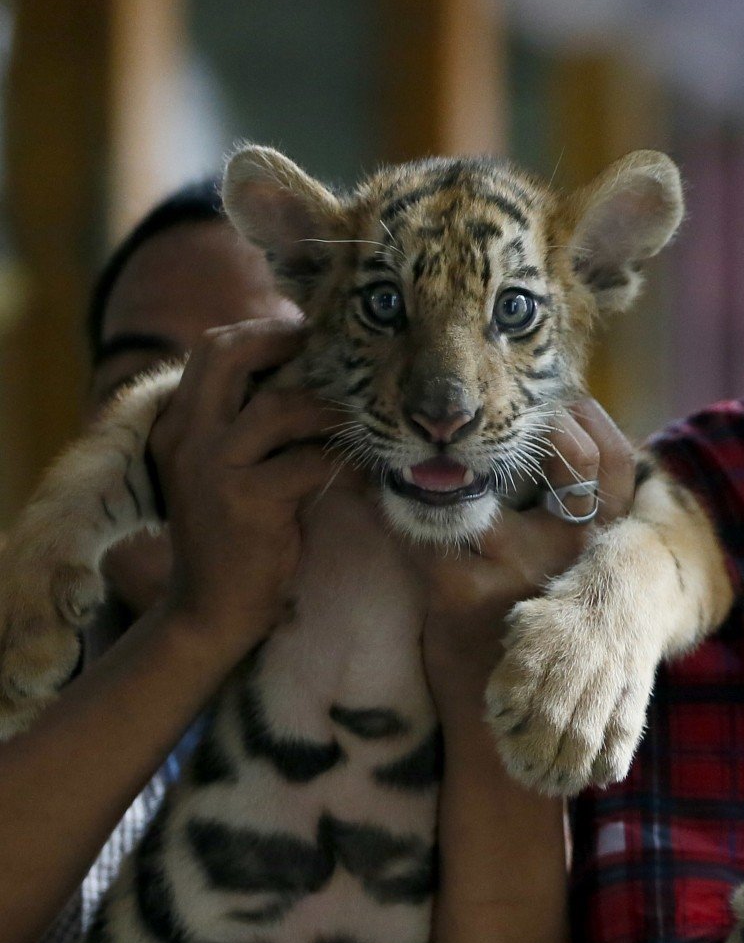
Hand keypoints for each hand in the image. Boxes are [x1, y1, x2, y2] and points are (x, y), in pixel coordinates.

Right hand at [150, 318, 343, 656]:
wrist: (210, 609)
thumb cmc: (232, 538)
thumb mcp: (226, 471)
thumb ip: (247, 427)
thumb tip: (307, 378)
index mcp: (176, 423)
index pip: (212, 349)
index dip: (263, 332)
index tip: (309, 334)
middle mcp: (185, 435)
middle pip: (227, 353)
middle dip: (284, 341)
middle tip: (334, 351)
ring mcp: (211, 466)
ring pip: (278, 406)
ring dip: (328, 409)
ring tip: (361, 419)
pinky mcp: (246, 499)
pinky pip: (309, 462)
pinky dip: (345, 464)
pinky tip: (368, 475)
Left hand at [412, 397, 634, 711]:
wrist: (504, 736)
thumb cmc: (527, 651)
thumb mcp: (565, 591)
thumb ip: (563, 532)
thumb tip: (535, 459)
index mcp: (600, 552)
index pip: (616, 464)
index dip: (590, 421)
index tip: (562, 398)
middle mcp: (569, 556)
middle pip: (563, 457)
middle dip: (530, 420)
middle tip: (484, 409)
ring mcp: (517, 570)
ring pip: (476, 485)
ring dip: (437, 462)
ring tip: (408, 445)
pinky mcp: (460, 592)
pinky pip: (419, 528)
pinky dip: (389, 508)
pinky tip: (372, 493)